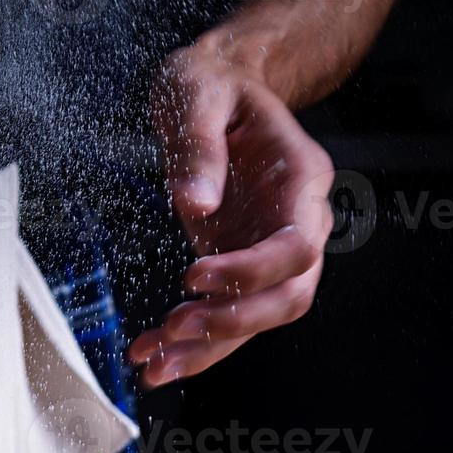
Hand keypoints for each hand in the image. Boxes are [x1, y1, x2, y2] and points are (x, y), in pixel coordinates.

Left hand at [130, 44, 333, 387]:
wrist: (216, 90)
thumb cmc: (212, 86)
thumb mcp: (198, 95)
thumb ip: (197, 148)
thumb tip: (195, 205)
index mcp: (301, 179)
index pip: (296, 246)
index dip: (250, 272)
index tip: (193, 277)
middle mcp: (298, 220)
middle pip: (289, 295)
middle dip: (232, 323)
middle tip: (173, 331)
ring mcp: (271, 248)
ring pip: (259, 318)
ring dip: (208, 348)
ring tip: (153, 366)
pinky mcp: (241, 265)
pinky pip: (227, 314)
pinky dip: (192, 341)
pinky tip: (150, 353)